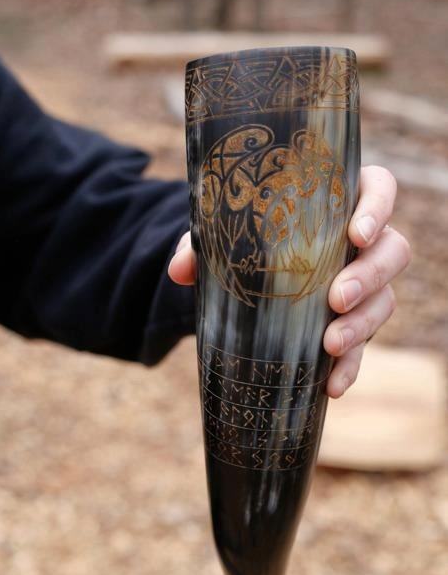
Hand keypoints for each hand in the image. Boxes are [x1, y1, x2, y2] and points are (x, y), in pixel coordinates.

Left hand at [168, 166, 410, 397]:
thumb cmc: (245, 241)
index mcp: (338, 204)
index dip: (379, 207)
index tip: (357, 234)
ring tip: (329, 345)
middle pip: (394, 250)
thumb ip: (203, 246)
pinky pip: (364, 347)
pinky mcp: (352, 325)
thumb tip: (180, 270)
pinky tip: (331, 386)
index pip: (379, 188)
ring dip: (362, 325)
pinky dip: (350, 367)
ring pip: (386, 300)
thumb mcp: (222, 237)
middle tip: (336, 298)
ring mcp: (363, 286)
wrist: (246, 277)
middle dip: (370, 276)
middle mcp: (361, 244)